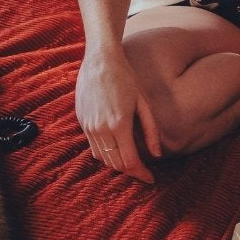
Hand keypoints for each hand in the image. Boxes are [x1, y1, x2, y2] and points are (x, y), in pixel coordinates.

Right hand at [75, 45, 159, 182]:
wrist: (100, 60)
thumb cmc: (126, 78)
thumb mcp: (144, 102)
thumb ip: (151, 130)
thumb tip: (157, 154)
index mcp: (119, 124)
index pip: (129, 161)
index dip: (141, 174)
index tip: (151, 179)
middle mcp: (100, 129)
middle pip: (115, 164)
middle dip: (130, 172)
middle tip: (144, 174)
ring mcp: (88, 126)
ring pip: (102, 158)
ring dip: (117, 165)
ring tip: (132, 164)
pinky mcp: (82, 122)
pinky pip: (93, 147)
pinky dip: (106, 154)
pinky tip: (117, 150)